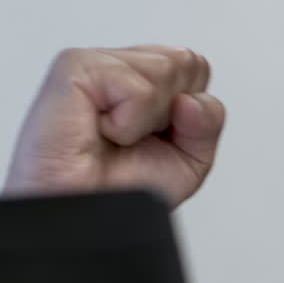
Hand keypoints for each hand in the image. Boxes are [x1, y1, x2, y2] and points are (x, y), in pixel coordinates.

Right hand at [3, 46, 224, 208]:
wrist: (82, 219)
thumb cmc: (118, 190)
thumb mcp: (188, 161)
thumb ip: (209, 121)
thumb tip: (192, 98)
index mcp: (142, 77)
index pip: (196, 67)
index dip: (189, 114)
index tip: (153, 139)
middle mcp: (119, 65)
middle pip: (186, 63)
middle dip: (170, 115)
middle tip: (130, 140)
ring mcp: (97, 63)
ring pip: (166, 70)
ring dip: (146, 122)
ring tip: (112, 137)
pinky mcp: (75, 67)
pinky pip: (137, 89)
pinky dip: (126, 125)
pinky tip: (99, 132)